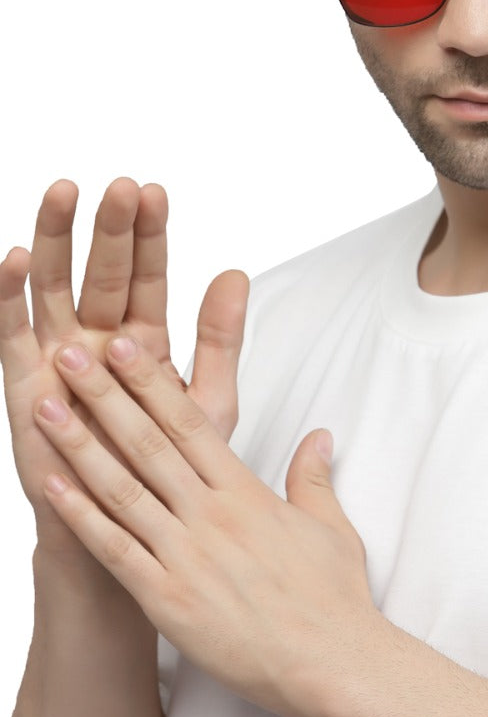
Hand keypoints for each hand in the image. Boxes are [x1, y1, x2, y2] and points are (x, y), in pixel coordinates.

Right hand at [1, 178, 247, 561]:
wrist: (127, 531)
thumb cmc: (168, 467)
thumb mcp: (206, 399)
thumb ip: (219, 337)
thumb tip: (236, 272)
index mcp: (143, 339)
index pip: (146, 275)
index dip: (149, 237)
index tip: (154, 192)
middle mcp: (97, 339)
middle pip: (100, 273)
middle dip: (109, 229)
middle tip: (118, 186)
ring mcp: (58, 359)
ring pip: (54, 289)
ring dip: (55, 242)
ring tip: (62, 194)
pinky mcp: (26, 386)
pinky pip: (13, 336)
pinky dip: (9, 298)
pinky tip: (11, 259)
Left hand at [32, 335, 378, 716]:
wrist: (333, 662)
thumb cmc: (334, 598)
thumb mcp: (331, 526)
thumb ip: (313, 476)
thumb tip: (318, 437)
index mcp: (246, 491)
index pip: (191, 422)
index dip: (154, 381)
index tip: (125, 347)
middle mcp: (212, 515)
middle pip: (149, 442)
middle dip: (105, 395)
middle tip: (72, 356)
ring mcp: (187, 556)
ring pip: (123, 489)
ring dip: (79, 446)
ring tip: (46, 409)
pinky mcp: (168, 600)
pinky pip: (116, 552)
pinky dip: (81, 519)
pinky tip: (52, 491)